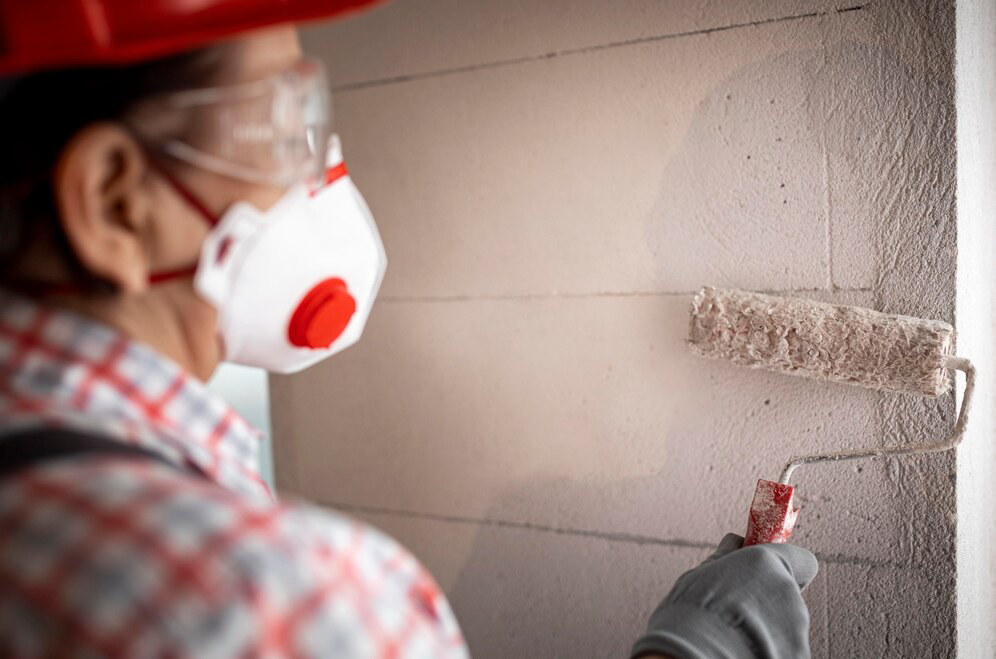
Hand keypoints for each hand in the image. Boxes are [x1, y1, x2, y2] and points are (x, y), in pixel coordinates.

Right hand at [631, 533, 817, 658]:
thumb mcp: (700, 574)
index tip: (765, 574)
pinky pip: (786, 646)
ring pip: (788, 623)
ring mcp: (796, 629)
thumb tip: (734, 542)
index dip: (785, 566)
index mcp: (768, 565)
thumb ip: (726, 557)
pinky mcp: (797, 654)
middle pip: (789, 594)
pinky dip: (770, 648)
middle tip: (738, 609)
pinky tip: (744, 650)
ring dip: (769, 626)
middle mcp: (789, 593)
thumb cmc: (690, 615)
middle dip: (769, 600)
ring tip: (737, 635)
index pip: (801, 560)